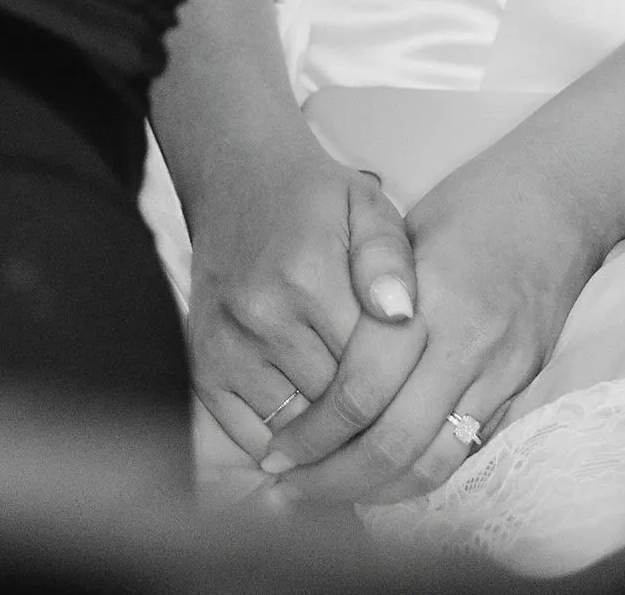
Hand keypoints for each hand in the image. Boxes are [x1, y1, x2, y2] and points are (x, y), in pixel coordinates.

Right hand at [184, 132, 418, 464]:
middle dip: (370, 414)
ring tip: (357, 420)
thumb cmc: (317, 200)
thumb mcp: (369, 207)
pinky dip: (285, 444)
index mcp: (309, 275)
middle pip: (334, 406)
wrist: (239, 179)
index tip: (420, 391)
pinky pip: (251, 437)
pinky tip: (312, 430)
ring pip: (295, 430)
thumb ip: (391, 259)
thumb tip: (400, 314)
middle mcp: (261, 315)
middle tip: (395, 409)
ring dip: (329, 435)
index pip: (369, 369)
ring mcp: (226, 346)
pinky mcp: (203, 368)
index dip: (402, 388)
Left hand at [255, 137, 608, 506]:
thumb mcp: (404, 230)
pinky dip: (420, 473)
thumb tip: (309, 365)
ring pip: (433, 463)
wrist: (564, 195)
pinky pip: (465, 449)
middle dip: (332, 477)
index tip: (275, 452)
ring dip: (375, 491)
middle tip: (289, 484)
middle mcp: (469, 338)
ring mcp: (503, 367)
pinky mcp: (524, 383)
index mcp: (429, 293)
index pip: (362, 389)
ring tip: (330, 492)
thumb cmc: (474, 200)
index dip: (312, 433)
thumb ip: (364, 297)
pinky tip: (385, 476)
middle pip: (393, 441)